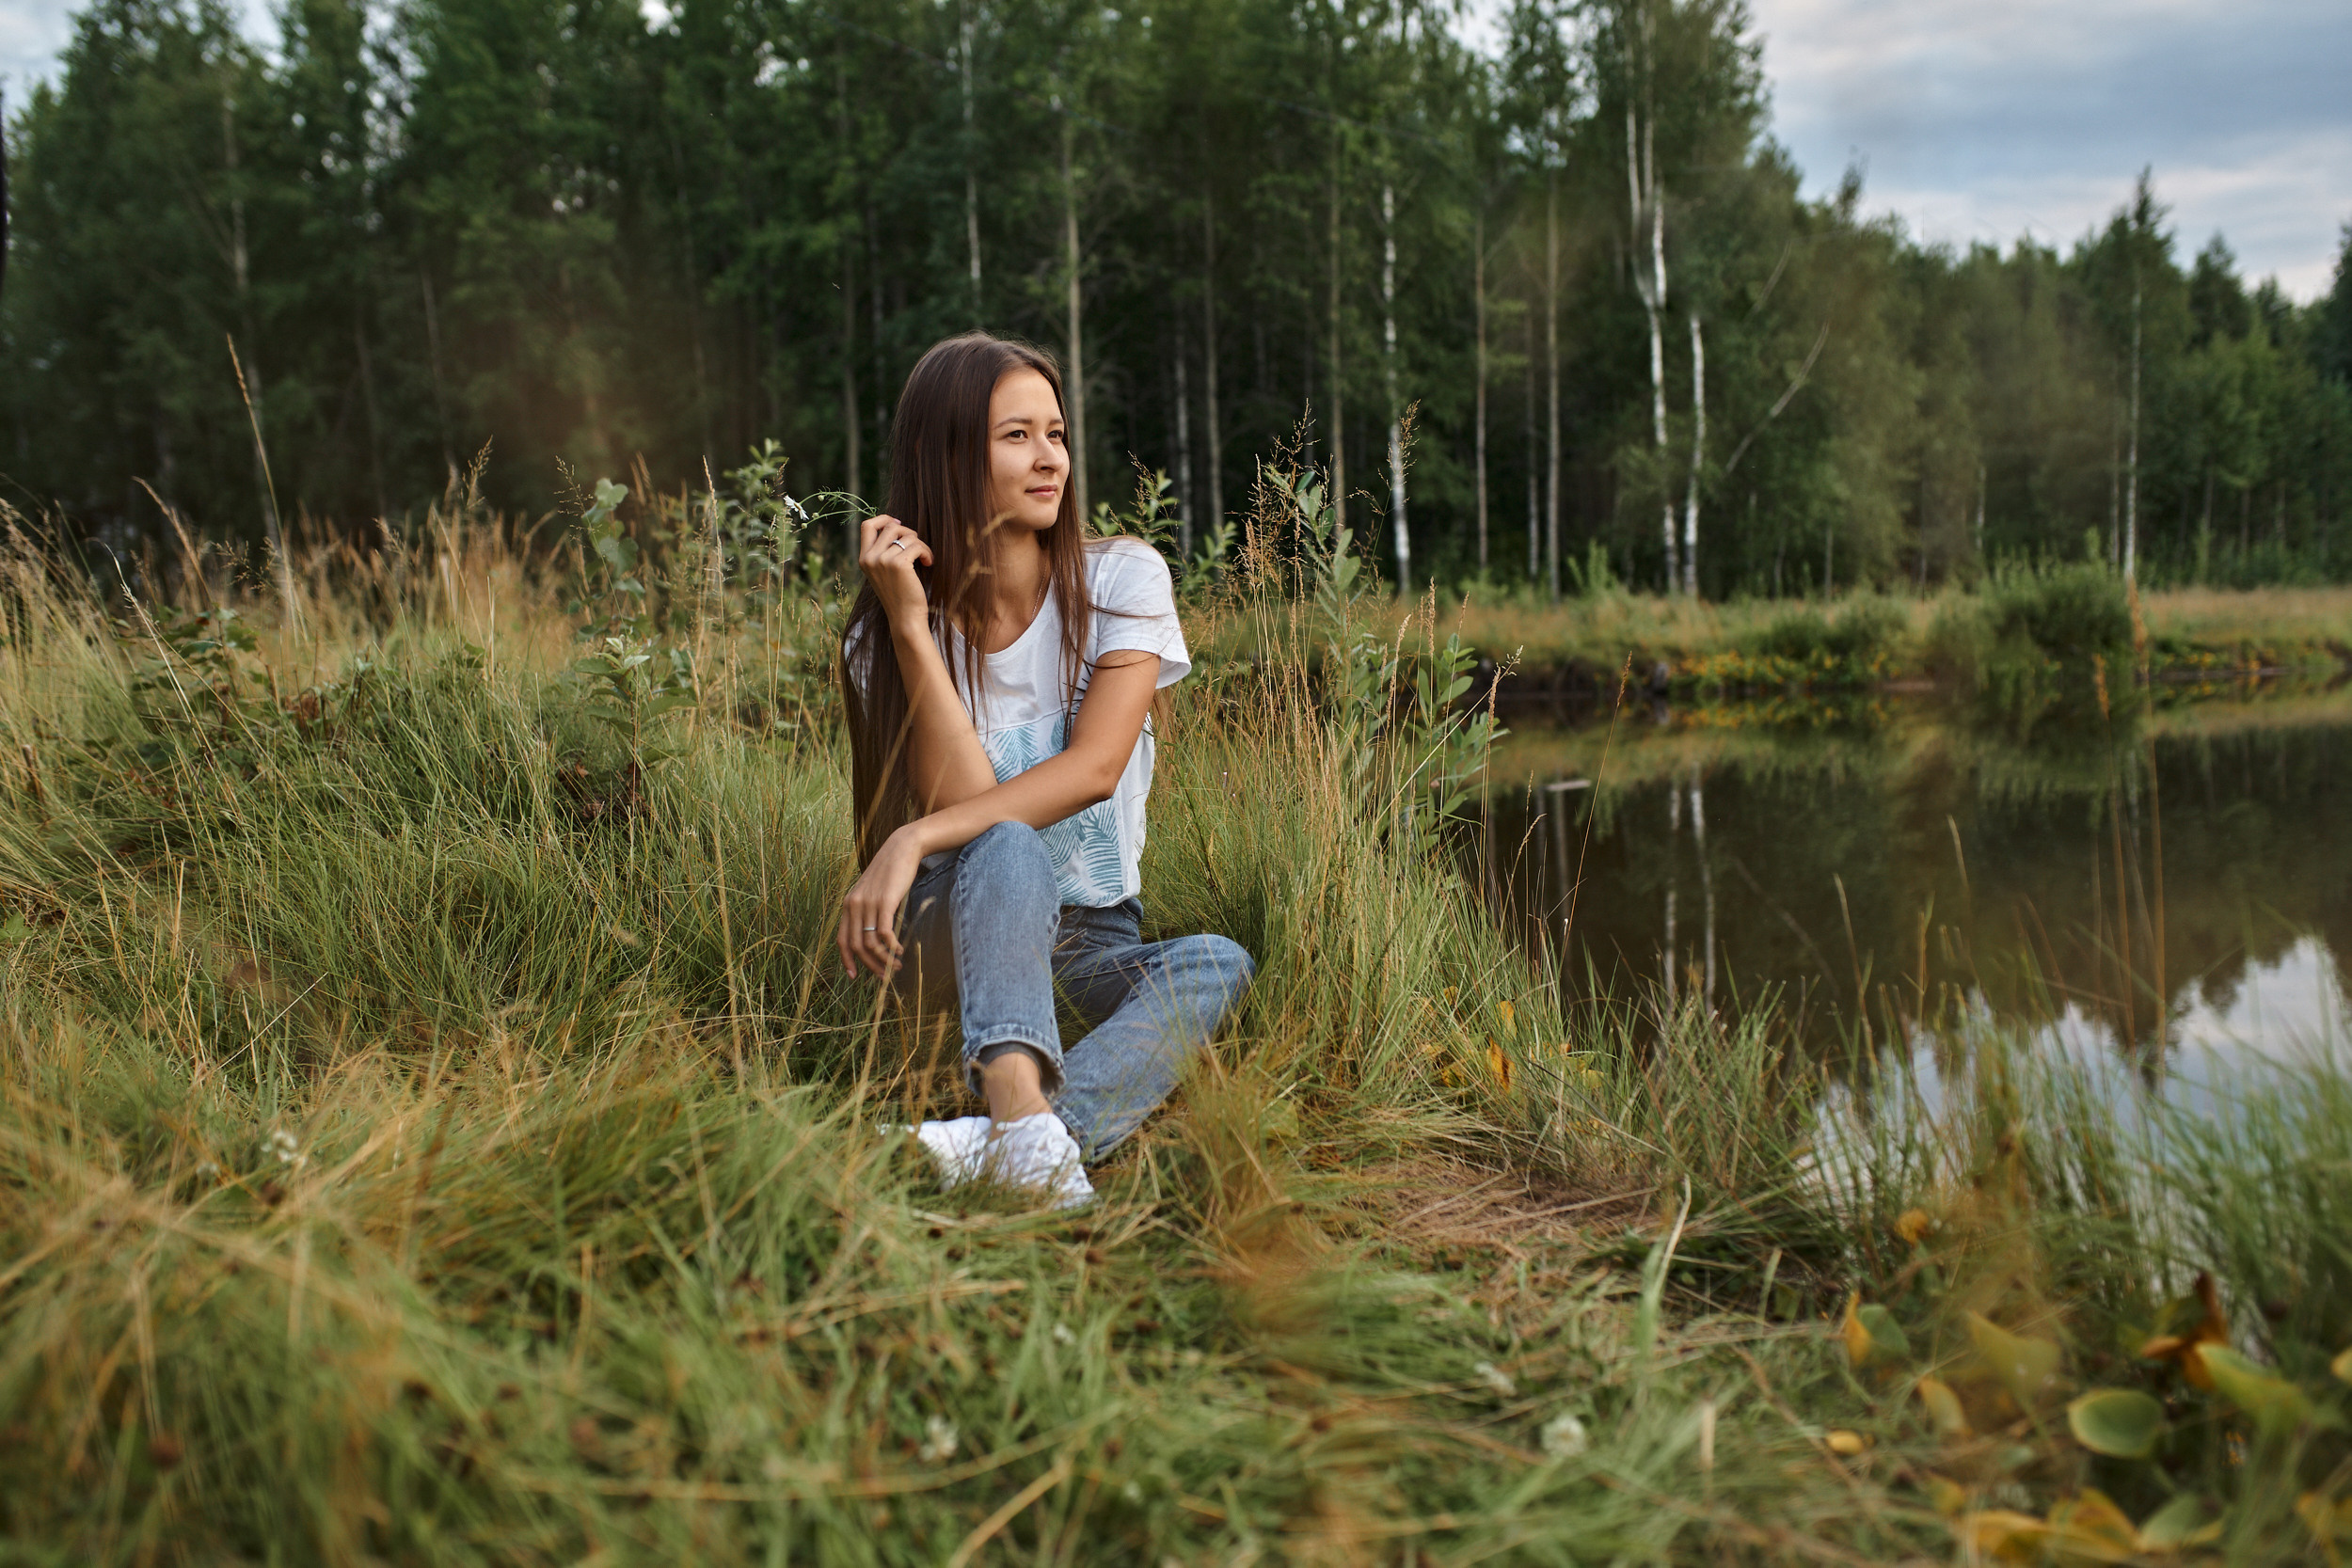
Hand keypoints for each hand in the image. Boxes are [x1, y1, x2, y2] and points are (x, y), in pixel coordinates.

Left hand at [837, 827, 924, 977]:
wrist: (902, 848)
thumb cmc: (890, 872)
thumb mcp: (872, 892)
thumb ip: (867, 910)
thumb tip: (873, 937)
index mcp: (848, 905)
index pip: (842, 940)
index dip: (847, 960)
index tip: (854, 976)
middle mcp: (854, 905)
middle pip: (856, 946)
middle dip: (870, 965)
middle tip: (883, 976)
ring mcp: (868, 903)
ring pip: (870, 943)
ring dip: (884, 959)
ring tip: (896, 966)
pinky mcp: (885, 902)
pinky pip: (884, 933)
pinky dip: (892, 947)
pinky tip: (900, 951)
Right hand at [857, 514, 932, 627]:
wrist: (905, 618)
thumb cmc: (899, 595)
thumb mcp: (883, 571)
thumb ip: (883, 551)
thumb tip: (895, 524)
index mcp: (863, 559)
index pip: (867, 525)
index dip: (883, 519)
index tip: (899, 523)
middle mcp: (870, 558)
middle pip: (891, 526)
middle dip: (908, 532)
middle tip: (917, 547)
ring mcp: (883, 560)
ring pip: (907, 535)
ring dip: (920, 544)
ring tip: (924, 558)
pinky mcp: (899, 564)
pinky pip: (917, 546)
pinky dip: (926, 552)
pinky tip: (928, 563)